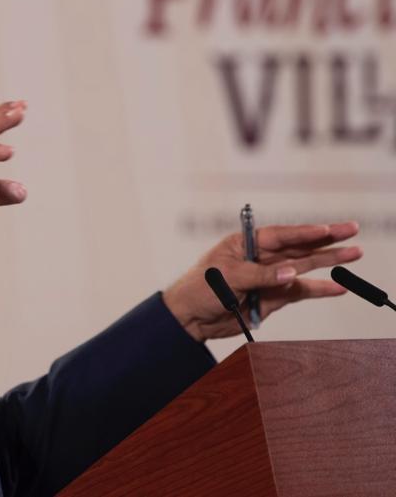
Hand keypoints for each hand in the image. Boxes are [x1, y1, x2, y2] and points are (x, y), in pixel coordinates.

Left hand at [163, 222, 361, 341]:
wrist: (191, 318)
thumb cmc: (200, 289)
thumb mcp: (228, 278)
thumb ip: (260, 275)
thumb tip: (292, 273)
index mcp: (244, 244)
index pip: (280, 235)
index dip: (304, 232)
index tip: (327, 229)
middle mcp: (260, 257)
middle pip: (298, 247)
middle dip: (325, 240)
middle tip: (352, 231)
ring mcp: (269, 277)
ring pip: (304, 266)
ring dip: (328, 261)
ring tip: (354, 254)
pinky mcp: (273, 297)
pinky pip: (300, 291)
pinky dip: (319, 289)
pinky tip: (338, 287)